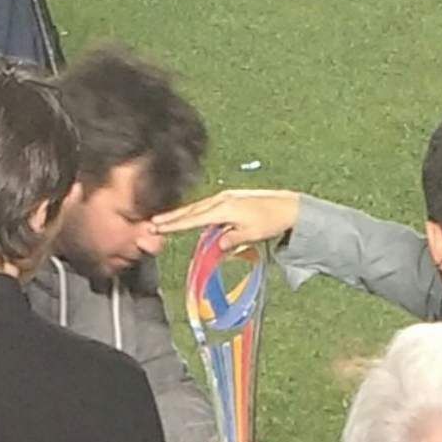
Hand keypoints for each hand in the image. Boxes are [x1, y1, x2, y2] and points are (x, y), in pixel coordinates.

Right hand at [152, 189, 301, 251]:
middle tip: (153, 222)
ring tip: (166, 221)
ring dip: (182, 214)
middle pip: (191, 210)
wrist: (288, 207)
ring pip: (198, 207)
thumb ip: (231, 239)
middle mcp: (222, 200)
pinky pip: (207, 206)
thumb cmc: (271, 221)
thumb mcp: (251, 235)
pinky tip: (191, 217)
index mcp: (224, 209)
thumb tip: (218, 244)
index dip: (174, 224)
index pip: (193, 218)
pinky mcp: (231, 199)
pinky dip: (196, 212)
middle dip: (172, 217)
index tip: (158, 226)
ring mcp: (226, 197)